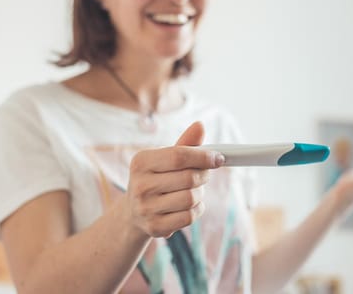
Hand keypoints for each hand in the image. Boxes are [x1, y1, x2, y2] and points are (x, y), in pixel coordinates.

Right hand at [124, 122, 224, 238]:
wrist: (134, 212)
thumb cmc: (156, 178)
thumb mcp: (164, 159)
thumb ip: (185, 144)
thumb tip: (200, 125)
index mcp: (141, 162)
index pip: (179, 156)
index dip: (203, 156)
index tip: (219, 158)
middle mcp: (140, 185)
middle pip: (189, 178)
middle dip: (203, 175)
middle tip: (204, 174)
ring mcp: (146, 208)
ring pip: (191, 198)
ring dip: (200, 193)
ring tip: (192, 190)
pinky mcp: (155, 227)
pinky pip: (189, 216)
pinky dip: (196, 209)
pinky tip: (188, 205)